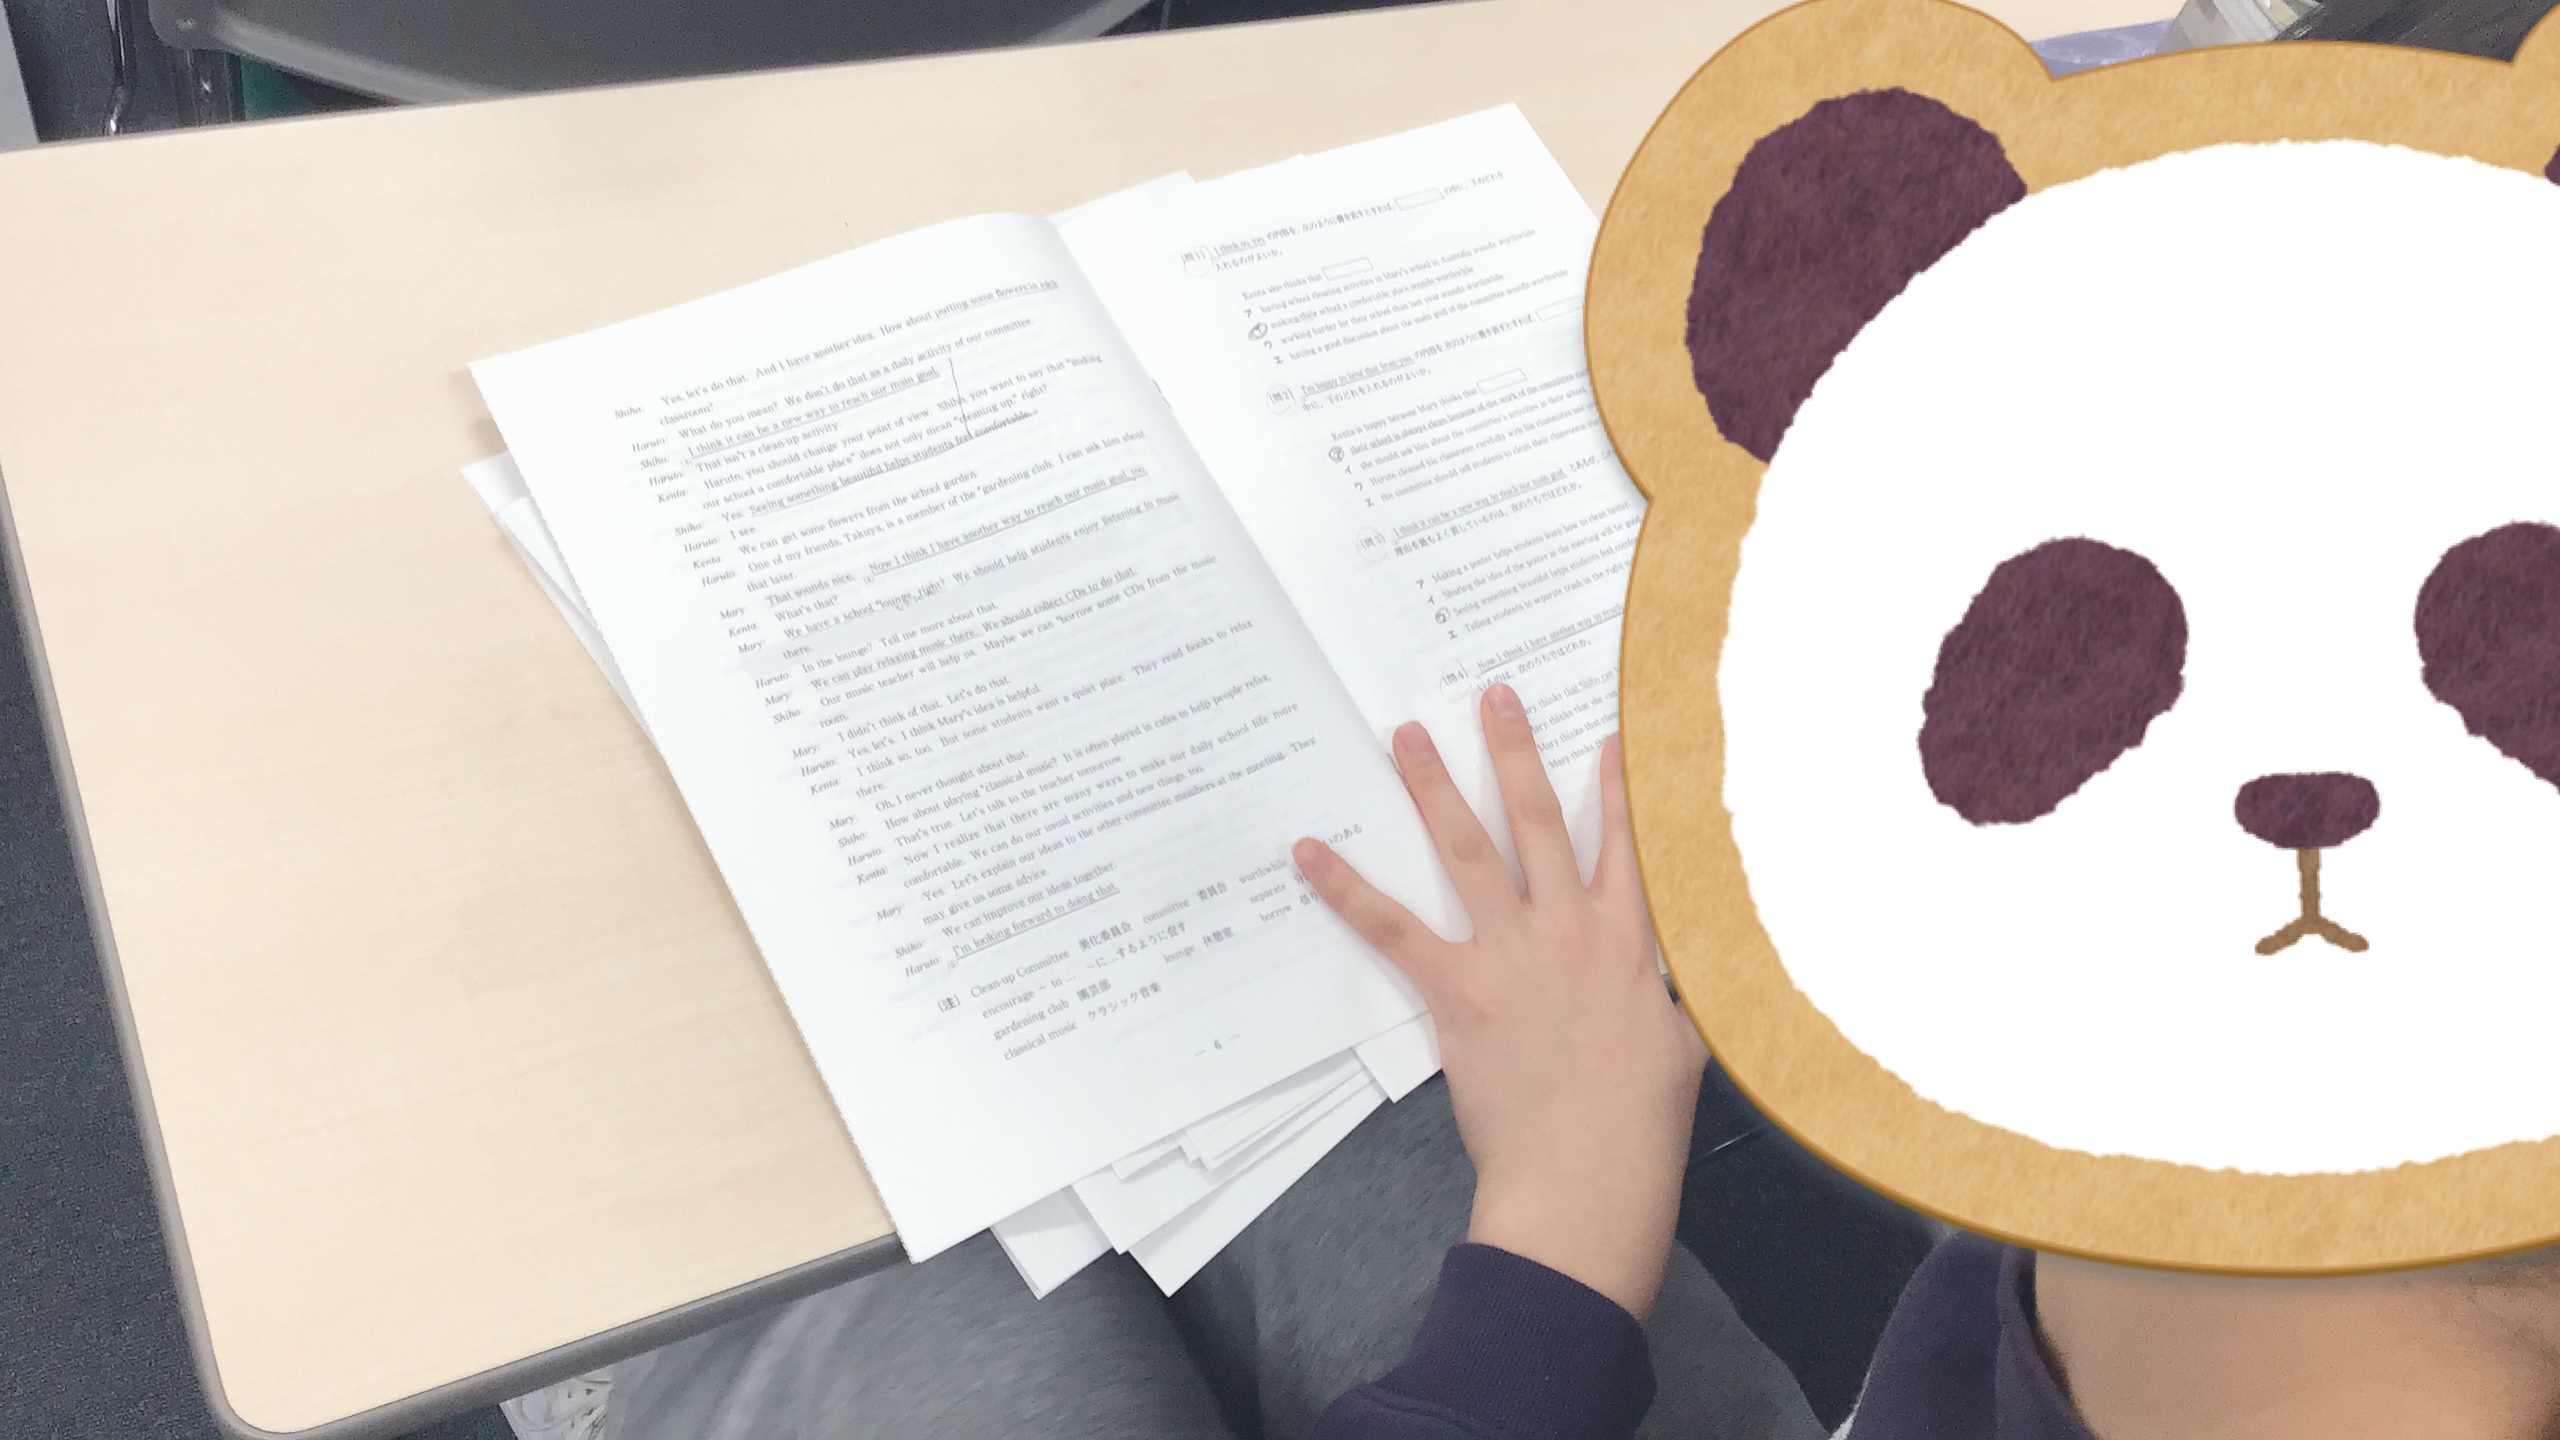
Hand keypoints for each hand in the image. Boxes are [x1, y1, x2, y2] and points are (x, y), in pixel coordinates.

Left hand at [1292, 684, 1706, 1319]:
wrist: (1588, 1176)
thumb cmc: (1637, 1128)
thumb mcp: (1680, 1047)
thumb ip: (1668, 998)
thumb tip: (1669, 982)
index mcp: (1629, 945)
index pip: (1628, 845)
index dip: (1621, 785)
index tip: (1612, 734)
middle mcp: (1570, 931)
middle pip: (1540, 821)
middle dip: (1514, 752)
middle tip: (1493, 696)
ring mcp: (1511, 955)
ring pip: (1468, 850)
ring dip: (1433, 787)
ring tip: (1407, 736)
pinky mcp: (1458, 991)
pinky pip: (1393, 927)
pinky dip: (1347, 889)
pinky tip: (1312, 853)